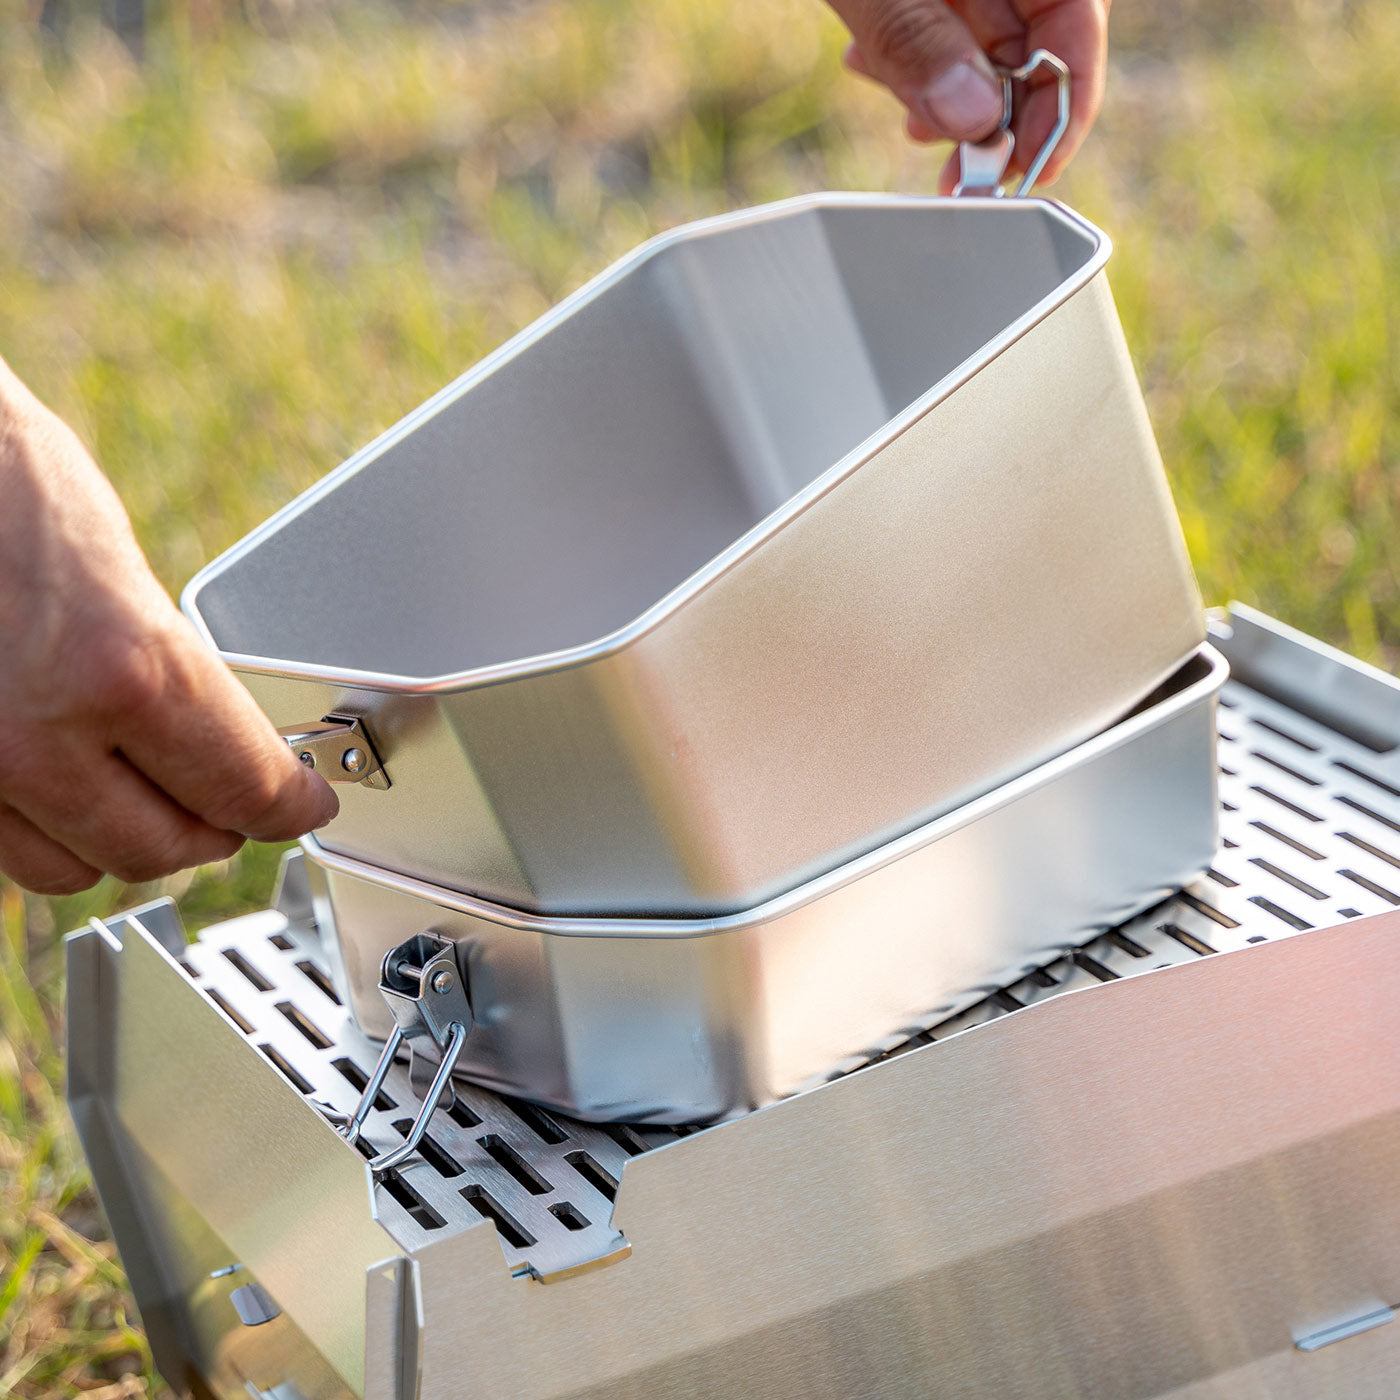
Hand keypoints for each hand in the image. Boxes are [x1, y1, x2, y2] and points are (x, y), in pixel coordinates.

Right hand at [0, 358, 337, 894]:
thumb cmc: (3, 488)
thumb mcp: (126, 577)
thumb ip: (174, 677)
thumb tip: (227, 747)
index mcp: (124, 671)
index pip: (243, 789)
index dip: (289, 805)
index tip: (304, 804)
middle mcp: (41, 737)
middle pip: (165, 848)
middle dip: (215, 828)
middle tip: (239, 803)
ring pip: (81, 868)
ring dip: (130, 841)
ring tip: (155, 797)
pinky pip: (8, 853)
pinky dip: (52, 834)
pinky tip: (76, 789)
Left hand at [828, 0, 1108, 190]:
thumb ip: (919, 40)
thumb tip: (975, 120)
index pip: (1078, 26)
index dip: (1061, 110)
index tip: (1020, 175)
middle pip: (1037, 40)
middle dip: (992, 113)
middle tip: (952, 172)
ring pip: (986, 37)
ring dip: (947, 91)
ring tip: (903, 116)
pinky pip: (945, 15)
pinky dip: (915, 52)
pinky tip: (869, 63)